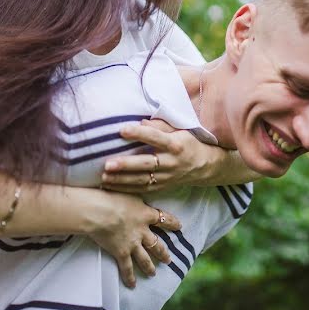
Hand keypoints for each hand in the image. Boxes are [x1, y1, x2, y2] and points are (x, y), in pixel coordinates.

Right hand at [87, 189, 181, 287]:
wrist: (99, 211)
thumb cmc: (110, 196)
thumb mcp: (127, 191)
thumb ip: (133, 197)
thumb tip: (134, 191)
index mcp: (145, 213)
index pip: (163, 218)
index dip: (172, 223)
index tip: (180, 226)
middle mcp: (142, 230)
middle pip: (156, 243)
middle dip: (163, 252)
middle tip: (169, 259)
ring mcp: (133, 243)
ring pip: (145, 258)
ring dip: (150, 267)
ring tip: (153, 273)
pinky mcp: (121, 252)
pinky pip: (127, 268)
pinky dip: (130, 277)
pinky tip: (133, 285)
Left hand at [101, 120, 219, 191]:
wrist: (205, 166)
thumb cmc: (188, 143)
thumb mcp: (180, 130)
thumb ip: (161, 125)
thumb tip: (141, 120)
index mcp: (175, 145)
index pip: (155, 137)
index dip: (139, 133)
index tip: (122, 130)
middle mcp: (171, 162)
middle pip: (146, 164)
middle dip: (126, 165)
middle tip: (108, 164)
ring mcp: (166, 177)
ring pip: (141, 180)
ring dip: (121, 180)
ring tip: (104, 177)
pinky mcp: (161, 187)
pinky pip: (141, 189)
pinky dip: (124, 189)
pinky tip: (109, 186)